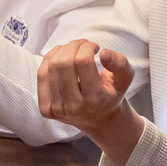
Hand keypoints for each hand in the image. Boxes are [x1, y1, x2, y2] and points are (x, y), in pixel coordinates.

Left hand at [36, 39, 143, 158]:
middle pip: (64, 63)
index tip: (94, 47)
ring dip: (62, 51)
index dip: (87, 47)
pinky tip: (60, 57)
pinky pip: (41, 75)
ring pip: (51, 66)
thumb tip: (103, 53)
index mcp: (95, 99)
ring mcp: (57, 110)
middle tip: (83, 45)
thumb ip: (120, 63)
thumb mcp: (124, 79)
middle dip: (74, 46)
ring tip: (74, 50)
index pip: (83, 62)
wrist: (99, 120)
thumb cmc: (111, 95)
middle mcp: (74, 107)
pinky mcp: (46, 109)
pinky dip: (49, 60)